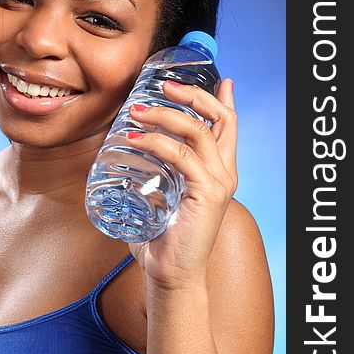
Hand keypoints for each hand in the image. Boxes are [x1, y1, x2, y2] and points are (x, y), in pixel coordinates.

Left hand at [126, 78, 237, 291]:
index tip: (220, 78)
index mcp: (217, 172)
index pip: (227, 127)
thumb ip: (156, 174)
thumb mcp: (162, 196)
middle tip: (166, 86)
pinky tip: (135, 139)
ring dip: (166, 115)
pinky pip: (182, 157)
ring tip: (137, 110)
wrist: (171, 275)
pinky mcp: (207, 193)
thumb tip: (126, 154)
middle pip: (221, 120)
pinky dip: (157, 142)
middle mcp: (224, 173)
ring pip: (198, 132)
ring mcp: (219, 183)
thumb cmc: (162, 237)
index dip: (222, 100)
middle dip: (195, 95)